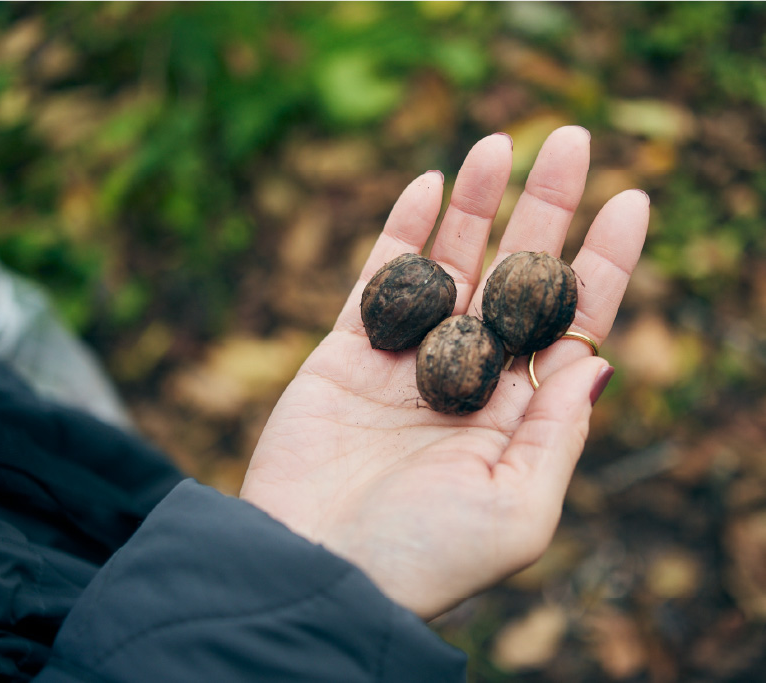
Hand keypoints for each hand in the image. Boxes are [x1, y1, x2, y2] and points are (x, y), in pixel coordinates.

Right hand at [240, 127, 648, 620]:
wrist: (316, 569)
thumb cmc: (423, 558)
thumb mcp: (517, 510)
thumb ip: (557, 433)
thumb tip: (599, 358)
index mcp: (517, 417)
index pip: (572, 325)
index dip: (603, 263)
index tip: (631, 198)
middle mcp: (467, 381)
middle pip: (516, 277)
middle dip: (546, 210)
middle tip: (570, 139)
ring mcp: (406, 363)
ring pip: (449, 265)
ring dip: (475, 203)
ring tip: (498, 141)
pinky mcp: (347, 354)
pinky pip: (377, 280)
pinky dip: (400, 231)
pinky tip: (429, 183)